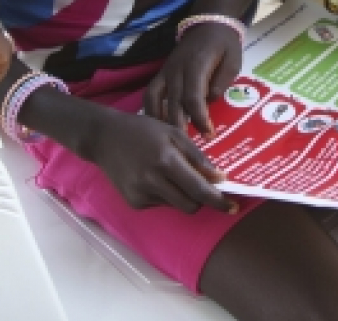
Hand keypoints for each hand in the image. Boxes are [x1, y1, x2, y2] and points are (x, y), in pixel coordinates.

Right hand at [81, 105, 235, 213]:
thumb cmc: (143, 131)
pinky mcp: (134, 202)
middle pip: (190, 205)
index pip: (198, 189)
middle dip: (201, 199)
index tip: (233, 207)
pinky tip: (156, 177)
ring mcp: (141, 194)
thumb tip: (219, 178)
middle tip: (205, 187)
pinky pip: (161, 204)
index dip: (218, 201)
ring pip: (176, 205)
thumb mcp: (173, 133)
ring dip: (183, 195)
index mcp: (166, 161)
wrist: (104, 138)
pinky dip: (167, 194)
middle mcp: (153, 181)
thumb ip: (197, 157)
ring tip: (172, 174)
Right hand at [144, 23, 243, 135]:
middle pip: (173, 103)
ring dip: (162, 121)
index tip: (209, 135)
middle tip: (191, 147)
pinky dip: (150, 110)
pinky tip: (157, 126)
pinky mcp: (161, 74)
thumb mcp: (233, 61)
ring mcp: (166, 72)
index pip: (194, 97)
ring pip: (156, 100)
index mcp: (195, 66)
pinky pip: (150, 94)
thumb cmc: (225, 45)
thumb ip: (221, 82)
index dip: (200, 118)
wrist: (209, 23)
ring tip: (171, 141)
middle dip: (181, 127)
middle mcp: (176, 70)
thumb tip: (210, 102)